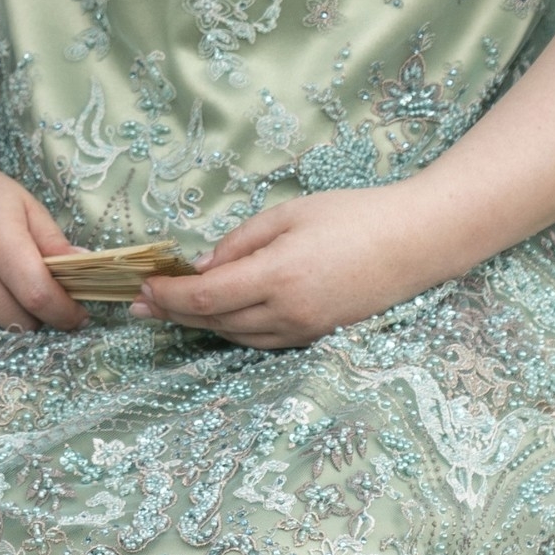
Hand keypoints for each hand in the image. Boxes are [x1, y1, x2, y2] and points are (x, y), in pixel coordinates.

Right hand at [0, 155, 85, 331]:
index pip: (38, 295)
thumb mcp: (27, 207)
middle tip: (39, 294)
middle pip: (18, 321)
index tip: (78, 315)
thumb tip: (87, 270)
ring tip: (3, 281)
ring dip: (7, 313)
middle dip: (38, 316)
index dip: (64, 313)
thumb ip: (56, 243)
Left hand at [134, 186, 455, 348]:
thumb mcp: (288, 214)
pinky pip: (262, 339)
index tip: (142, 285)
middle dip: (173, 312)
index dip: (169, 294)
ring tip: (169, 308)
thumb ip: (241, 243)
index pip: (207, 296)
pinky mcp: (318, 335)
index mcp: (277, 277)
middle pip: (215, 321)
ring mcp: (305, 330)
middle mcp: (288, 313)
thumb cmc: (352, 215)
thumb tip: (202, 267)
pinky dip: (232, 328)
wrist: (415, 242)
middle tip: (139, 304)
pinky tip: (216, 314)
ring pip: (236, 335)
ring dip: (200, 323)